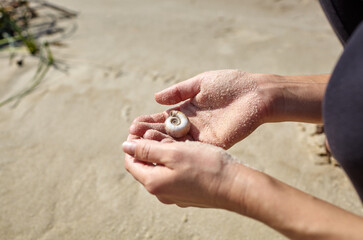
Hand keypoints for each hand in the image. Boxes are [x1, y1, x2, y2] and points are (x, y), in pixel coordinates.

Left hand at [122, 138, 245, 209]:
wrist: (235, 186)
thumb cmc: (206, 166)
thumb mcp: (173, 153)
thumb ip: (146, 150)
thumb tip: (125, 146)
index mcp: (153, 183)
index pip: (130, 162)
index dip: (132, 144)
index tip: (141, 128)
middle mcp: (161, 193)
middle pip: (145, 166)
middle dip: (148, 146)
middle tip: (160, 130)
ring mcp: (175, 195)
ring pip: (161, 169)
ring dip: (162, 153)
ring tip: (174, 138)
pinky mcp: (188, 194)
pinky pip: (174, 175)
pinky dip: (175, 161)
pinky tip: (186, 150)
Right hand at [130, 70, 275, 148]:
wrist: (257, 93)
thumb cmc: (231, 83)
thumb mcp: (200, 82)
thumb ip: (179, 91)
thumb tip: (156, 98)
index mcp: (189, 109)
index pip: (164, 117)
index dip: (149, 121)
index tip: (134, 125)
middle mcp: (193, 124)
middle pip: (167, 132)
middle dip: (149, 134)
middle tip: (132, 137)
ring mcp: (202, 135)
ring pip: (176, 142)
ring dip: (159, 143)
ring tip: (140, 143)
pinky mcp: (213, 143)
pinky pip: (192, 148)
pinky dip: (177, 149)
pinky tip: (161, 150)